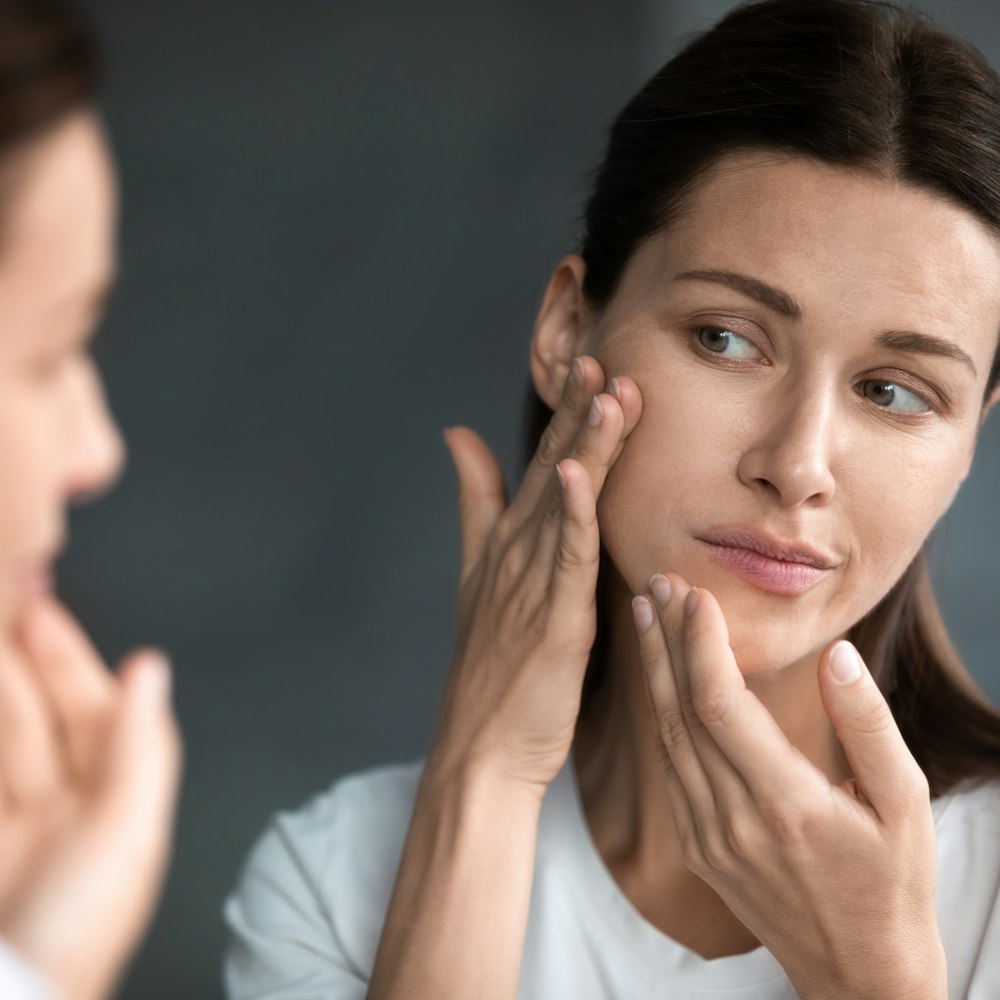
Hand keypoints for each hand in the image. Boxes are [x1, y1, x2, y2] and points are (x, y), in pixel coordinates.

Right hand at [0, 594, 181, 999]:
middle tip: (0, 609)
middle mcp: (62, 811)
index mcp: (111, 804)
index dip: (69, 658)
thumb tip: (152, 671)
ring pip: (4, 742)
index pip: (94, 710)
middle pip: (39, 719)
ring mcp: (13, 830)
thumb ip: (140, 748)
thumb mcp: (122, 836)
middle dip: (20, 664)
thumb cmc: (75, 940)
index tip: (42, 610)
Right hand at [430, 356, 641, 795]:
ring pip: (565, 503)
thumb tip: (457, 436)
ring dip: (583, 446)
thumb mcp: (478, 575)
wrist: (481, 747)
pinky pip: (565, 558)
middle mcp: (518, 553)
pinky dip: (572, 513)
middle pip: (553, 470)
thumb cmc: (491, 669)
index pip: (544, 465)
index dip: (566, 415)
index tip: (590, 364)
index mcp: (511, 543)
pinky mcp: (551, 619)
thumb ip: (475, 504)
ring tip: (604, 391)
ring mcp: (532, 584)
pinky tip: (577, 472)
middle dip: (577, 413)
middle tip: (598, 355)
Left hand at [633, 573, 946, 999]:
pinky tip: (659, 679)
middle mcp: (732, 819)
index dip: (700, 644)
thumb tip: (836, 656)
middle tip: (658, 584)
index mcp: (784, 803)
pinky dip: (661, 714)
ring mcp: (707, 836)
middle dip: (666, 641)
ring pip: (666, 737)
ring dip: (653, 671)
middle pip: (680, 711)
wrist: (858, 974)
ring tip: (647, 616)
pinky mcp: (698, 847)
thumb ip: (868, 726)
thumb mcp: (906, 805)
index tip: (696, 594)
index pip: (719, 705)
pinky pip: (670, 768)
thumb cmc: (893, 885)